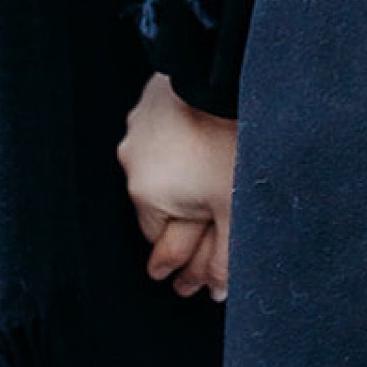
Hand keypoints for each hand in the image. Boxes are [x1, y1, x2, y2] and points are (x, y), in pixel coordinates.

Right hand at [116, 72, 236, 301]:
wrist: (224, 74)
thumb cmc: (230, 143)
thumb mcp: (234, 212)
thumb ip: (223, 260)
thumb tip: (213, 293)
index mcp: (147, 195)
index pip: (161, 243)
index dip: (181, 258)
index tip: (189, 273)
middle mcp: (133, 161)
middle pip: (158, 204)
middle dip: (181, 213)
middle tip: (208, 216)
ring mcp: (139, 125)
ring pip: (161, 164)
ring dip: (181, 171)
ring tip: (212, 168)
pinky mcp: (151, 96)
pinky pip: (164, 130)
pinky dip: (181, 138)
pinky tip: (206, 133)